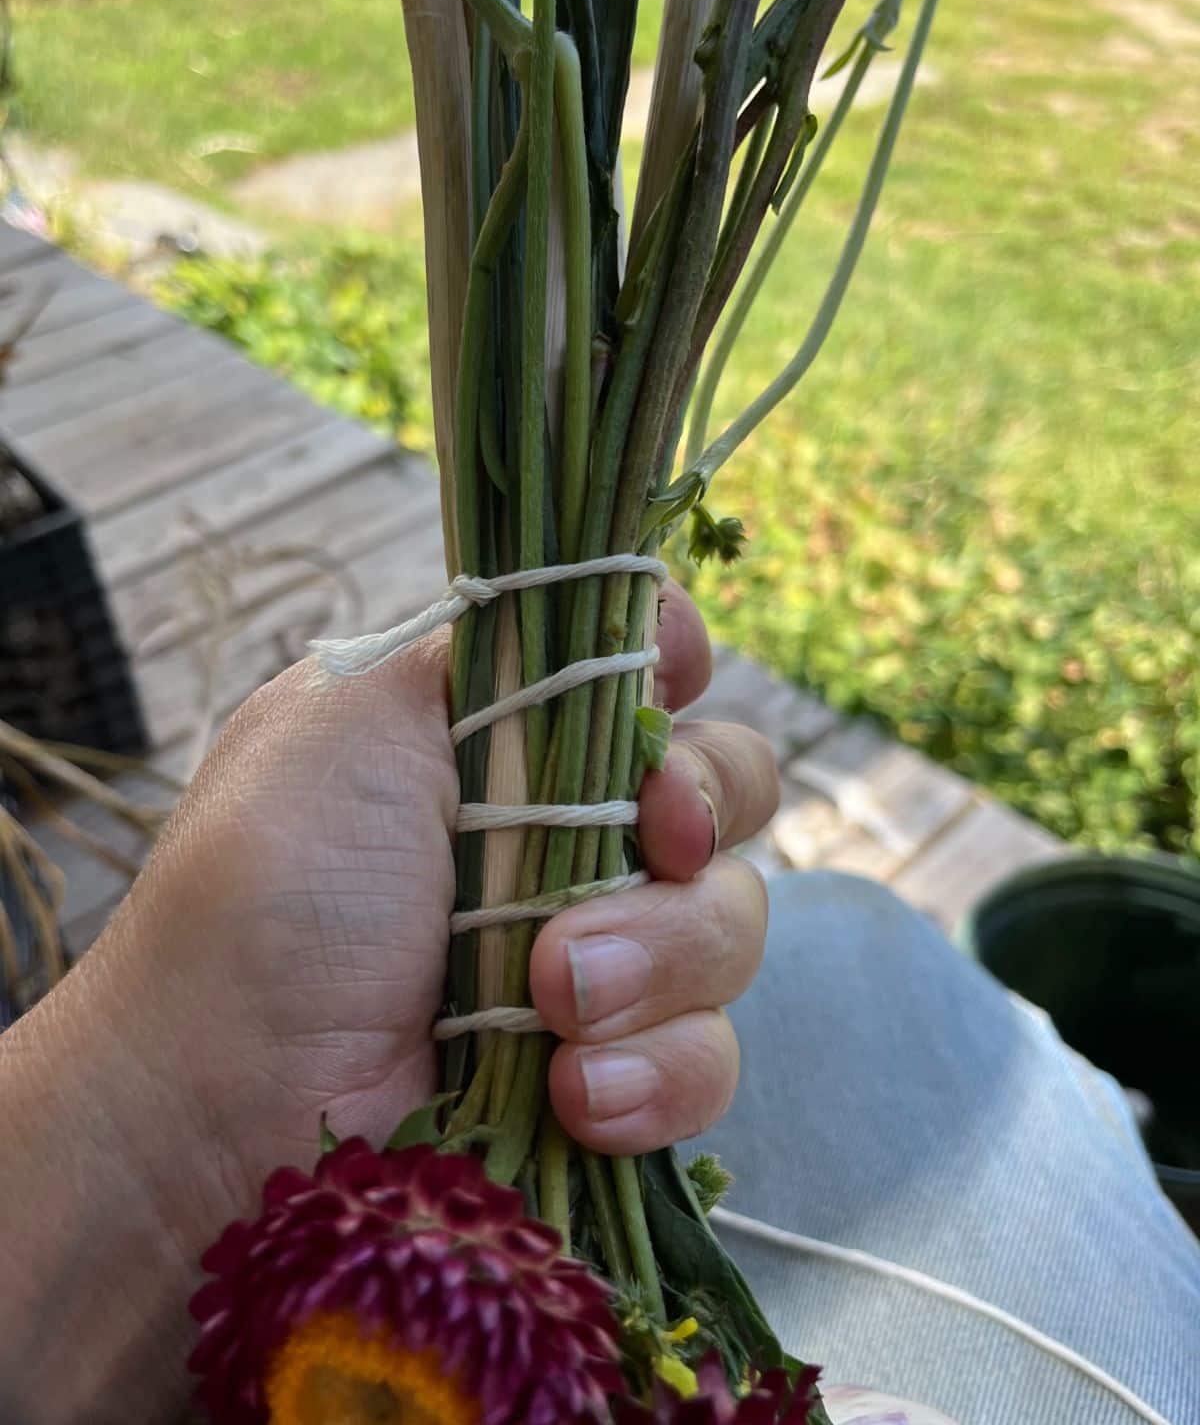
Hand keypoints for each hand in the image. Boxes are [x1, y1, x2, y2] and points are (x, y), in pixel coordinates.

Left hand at [0, 583, 777, 1420]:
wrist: (220, 1094)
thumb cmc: (278, 878)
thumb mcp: (366, 705)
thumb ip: (505, 643)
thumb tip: (645, 615)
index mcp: (510, 732)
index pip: (654, 673)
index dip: (679, 676)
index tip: (664, 696)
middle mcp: (565, 830)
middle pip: (725, 790)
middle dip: (696, 816)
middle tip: (649, 843)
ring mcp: (594, 954)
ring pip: (730, 926)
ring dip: (657, 960)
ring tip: (548, 998)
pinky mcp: (608, 1069)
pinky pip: (706, 1058)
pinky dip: (657, 1071)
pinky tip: (574, 1091)